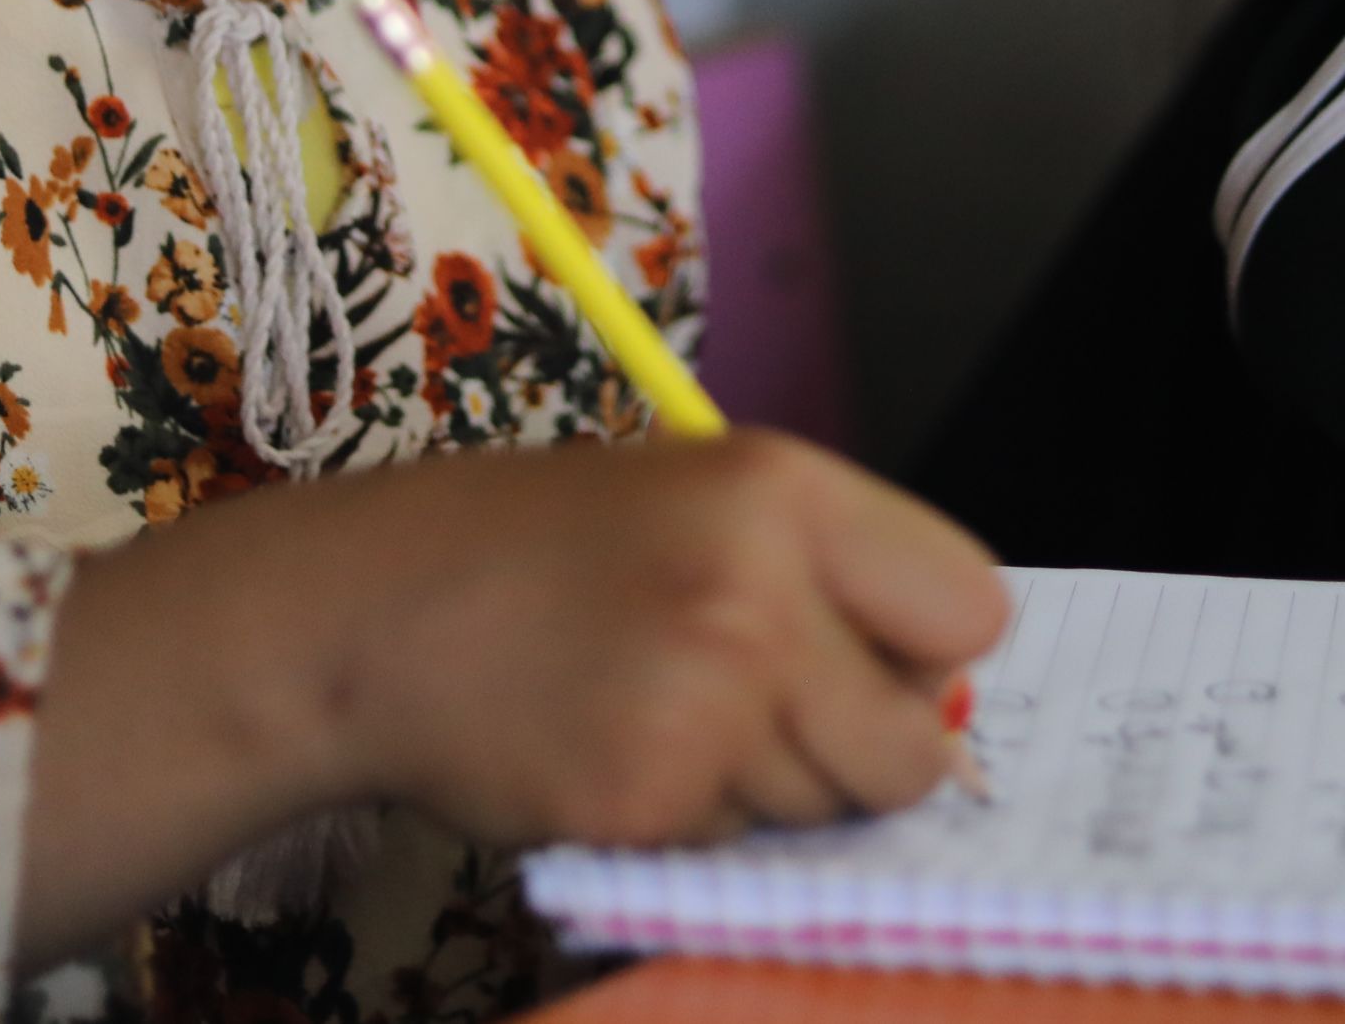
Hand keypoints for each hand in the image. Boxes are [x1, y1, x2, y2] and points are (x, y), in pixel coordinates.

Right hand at [15, 430, 1006, 964]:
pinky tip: (612, 756)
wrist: (370, 614)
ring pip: (824, 813)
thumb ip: (828, 578)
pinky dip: (685, 828)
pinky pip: (731, 854)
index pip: (975, 610)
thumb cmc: (539, 553)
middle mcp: (758, 590)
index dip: (927, 653)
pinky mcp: (649, 802)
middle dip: (855, 753)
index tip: (871, 659)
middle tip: (754, 707)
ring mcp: (704, 703)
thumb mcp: (698, 502)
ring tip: (660, 713)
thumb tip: (948, 712)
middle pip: (914, 747)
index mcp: (785, 490)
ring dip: (762, 792)